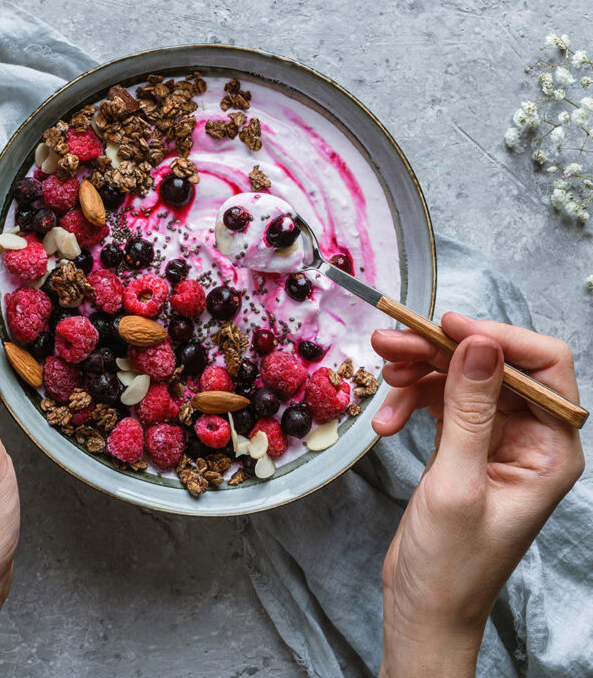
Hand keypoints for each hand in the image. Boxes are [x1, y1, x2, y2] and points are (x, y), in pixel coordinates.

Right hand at [372, 313, 583, 677]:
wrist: (423, 607)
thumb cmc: (451, 564)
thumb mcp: (458, 483)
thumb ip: (470, 409)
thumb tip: (481, 343)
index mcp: (551, 448)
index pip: (541, 367)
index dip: (495, 338)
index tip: (444, 325)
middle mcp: (529, 437)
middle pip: (490, 366)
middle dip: (439, 351)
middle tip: (389, 344)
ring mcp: (494, 439)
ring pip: (460, 378)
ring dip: (417, 373)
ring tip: (381, 377)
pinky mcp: (464, 445)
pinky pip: (439, 401)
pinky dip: (410, 400)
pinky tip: (385, 420)